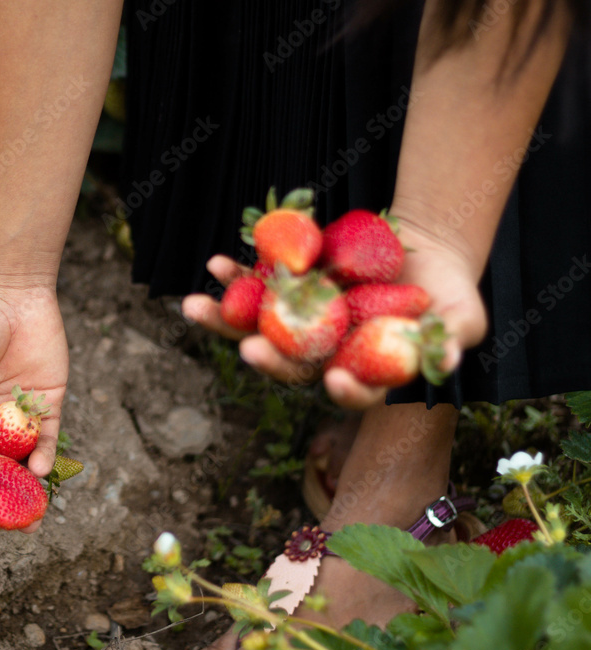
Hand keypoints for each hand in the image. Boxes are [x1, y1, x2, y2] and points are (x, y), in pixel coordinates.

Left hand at [181, 224, 487, 409]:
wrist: (425, 252)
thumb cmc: (450, 296)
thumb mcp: (460, 320)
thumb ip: (449, 344)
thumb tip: (443, 364)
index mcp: (362, 373)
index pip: (352, 392)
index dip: (346, 392)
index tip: (337, 382)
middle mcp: (324, 354)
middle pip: (291, 364)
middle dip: (268, 357)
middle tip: (249, 350)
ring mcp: (302, 323)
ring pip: (260, 326)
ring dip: (226, 319)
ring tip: (195, 306)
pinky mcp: (290, 290)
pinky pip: (258, 285)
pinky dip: (237, 276)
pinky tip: (217, 265)